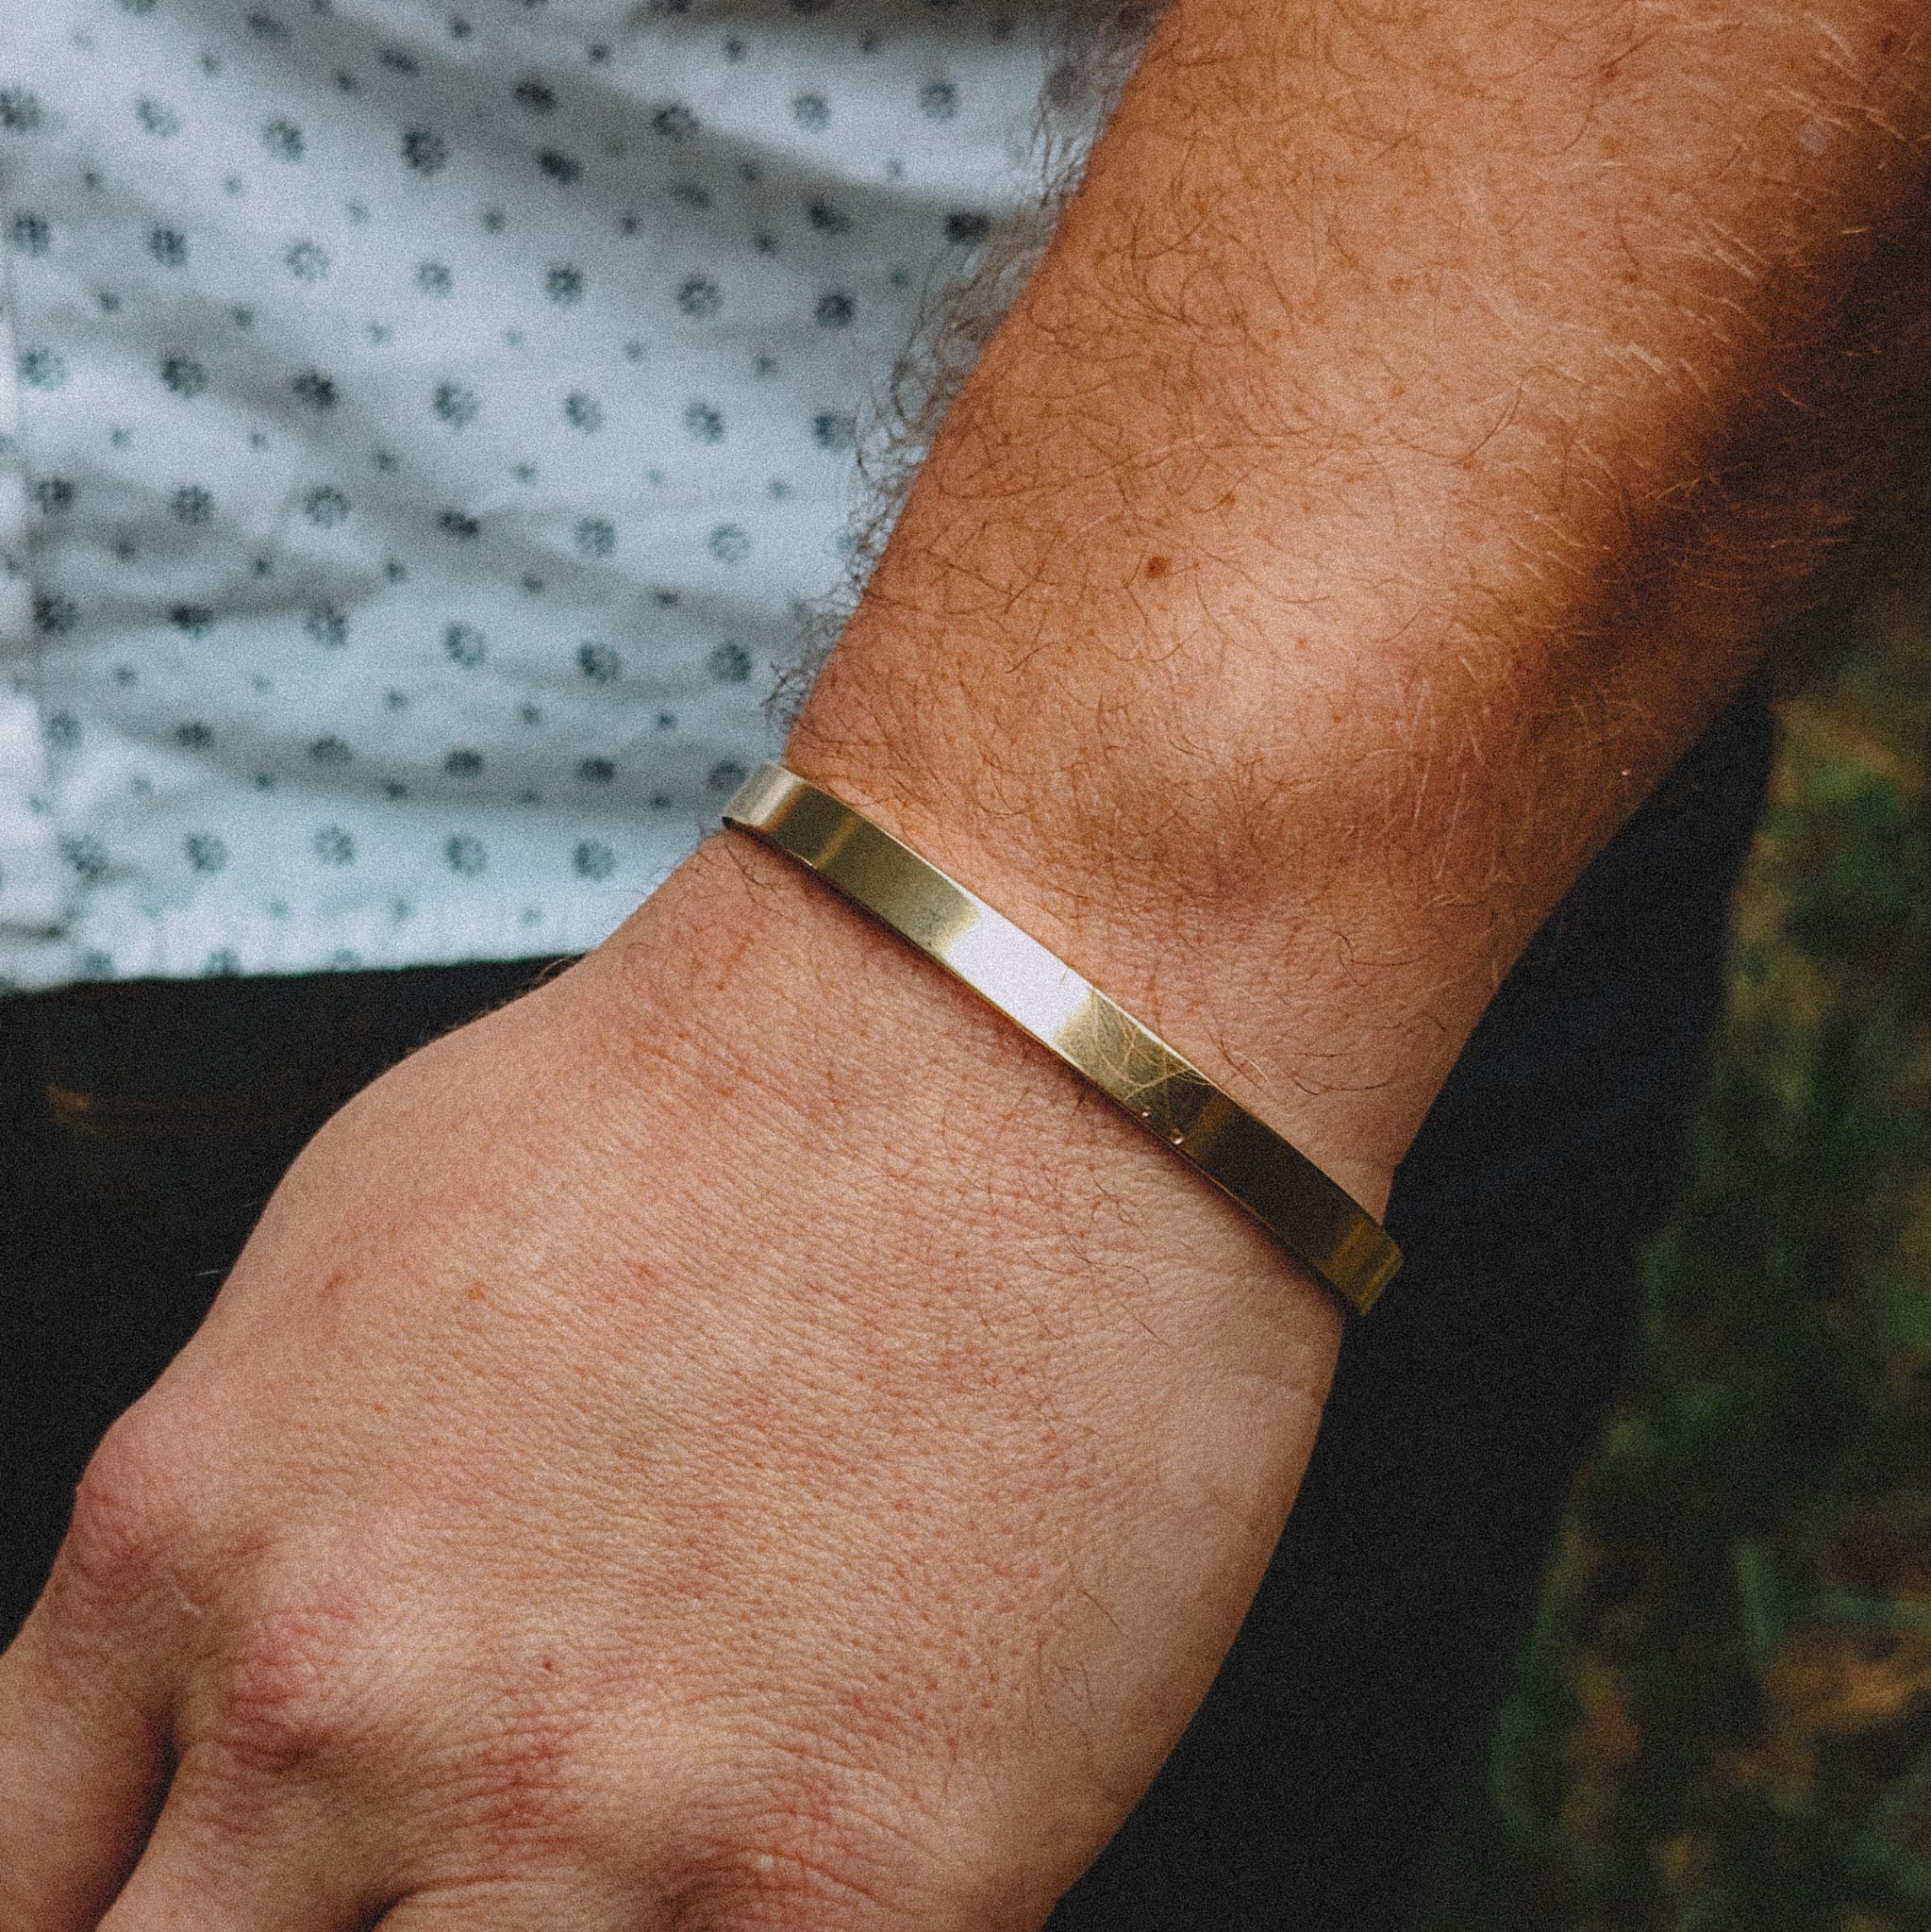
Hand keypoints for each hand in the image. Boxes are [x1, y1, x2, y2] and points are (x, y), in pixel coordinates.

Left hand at [0, 834, 1348, 1928]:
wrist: (1020, 1036)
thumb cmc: (731, 1089)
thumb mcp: (366, 1235)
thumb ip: (261, 1494)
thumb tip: (247, 1653)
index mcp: (208, 1542)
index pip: (9, 1887)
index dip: (96, 1920)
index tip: (191, 1899)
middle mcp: (364, 1715)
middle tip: (408, 1884)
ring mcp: (604, 1830)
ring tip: (600, 1861)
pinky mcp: (861, 1892)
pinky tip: (748, 1877)